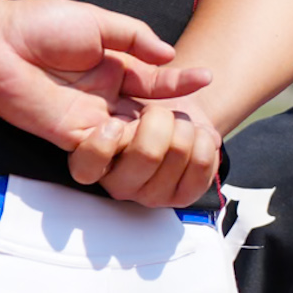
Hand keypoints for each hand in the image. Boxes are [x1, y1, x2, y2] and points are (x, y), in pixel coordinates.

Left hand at [0, 0, 219, 205]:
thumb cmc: (39, 25)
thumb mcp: (97, 22)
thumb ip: (135, 37)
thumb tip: (169, 56)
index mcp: (115, 70)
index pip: (157, 84)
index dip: (181, 84)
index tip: (205, 78)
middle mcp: (106, 98)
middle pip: (152, 117)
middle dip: (176, 117)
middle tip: (196, 115)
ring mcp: (91, 118)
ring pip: (135, 138)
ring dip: (156, 134)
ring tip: (176, 124)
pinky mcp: (72, 135)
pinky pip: (107, 149)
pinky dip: (124, 143)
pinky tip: (137, 127)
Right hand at [82, 98, 224, 209]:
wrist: (177, 122)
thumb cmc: (141, 111)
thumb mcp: (121, 95)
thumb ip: (114, 96)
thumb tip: (122, 98)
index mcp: (92, 161)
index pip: (86, 168)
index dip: (102, 144)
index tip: (115, 122)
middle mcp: (119, 185)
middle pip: (148, 153)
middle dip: (161, 118)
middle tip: (159, 113)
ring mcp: (152, 196)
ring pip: (179, 151)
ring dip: (185, 125)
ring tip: (179, 124)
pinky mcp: (182, 197)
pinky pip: (203, 163)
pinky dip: (206, 139)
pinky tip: (196, 136)